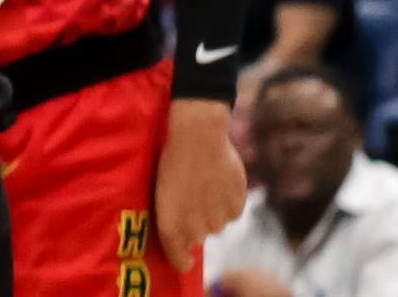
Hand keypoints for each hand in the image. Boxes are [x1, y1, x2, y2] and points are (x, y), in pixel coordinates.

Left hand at [154, 99, 246, 266]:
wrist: (198, 137)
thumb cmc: (172, 160)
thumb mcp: (162, 191)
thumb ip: (173, 216)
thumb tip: (182, 230)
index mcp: (171, 229)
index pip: (179, 261)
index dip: (181, 260)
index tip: (184, 257)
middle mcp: (195, 232)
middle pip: (198, 237)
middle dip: (195, 223)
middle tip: (192, 197)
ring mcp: (217, 222)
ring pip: (217, 224)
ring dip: (213, 211)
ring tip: (206, 184)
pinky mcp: (235, 210)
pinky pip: (233, 211)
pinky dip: (229, 201)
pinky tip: (221, 181)